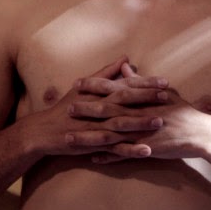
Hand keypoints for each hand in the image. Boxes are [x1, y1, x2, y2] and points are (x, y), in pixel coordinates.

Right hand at [30, 58, 166, 157]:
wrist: (43, 131)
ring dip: (141, 123)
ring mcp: (96, 127)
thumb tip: (125, 58)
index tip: (165, 81)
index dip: (145, 84)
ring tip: (161, 122)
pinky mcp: (94, 144)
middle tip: (167, 96)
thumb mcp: (85, 87)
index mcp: (99, 94)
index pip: (125, 86)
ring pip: (121, 124)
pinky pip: (115, 148)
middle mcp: (98, 108)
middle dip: (146, 98)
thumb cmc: (67, 107)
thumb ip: (107, 73)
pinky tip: (147, 151)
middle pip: (124, 101)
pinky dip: (131, 150)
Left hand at [64, 60, 210, 163]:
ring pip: (110, 134)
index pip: (115, 89)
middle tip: (67, 108)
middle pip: (107, 110)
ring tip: (69, 138)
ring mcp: (142, 132)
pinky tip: (93, 159)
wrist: (203, 134)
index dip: (95, 86)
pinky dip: (108, 157)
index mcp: (143, 99)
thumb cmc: (186, 112)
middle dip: (86, 109)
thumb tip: (126, 66)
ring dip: (88, 136)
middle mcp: (140, 114)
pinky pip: (123, 154)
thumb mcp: (164, 92)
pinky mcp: (146, 149)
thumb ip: (142, 81)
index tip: (78, 83)